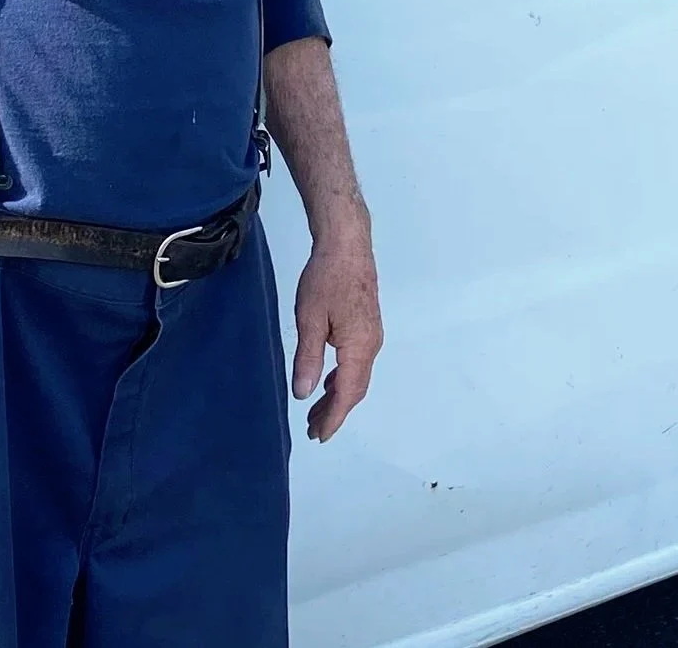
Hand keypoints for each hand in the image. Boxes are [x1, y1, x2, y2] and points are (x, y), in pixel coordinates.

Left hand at [292, 216, 382, 440]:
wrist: (347, 242)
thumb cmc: (325, 278)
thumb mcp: (310, 318)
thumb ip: (308, 358)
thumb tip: (304, 394)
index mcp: (359, 346)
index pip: (347, 393)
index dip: (333, 417)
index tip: (318, 436)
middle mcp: (372, 344)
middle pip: (355, 389)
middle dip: (335, 411)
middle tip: (312, 430)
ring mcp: (372, 334)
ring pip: (357, 375)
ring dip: (338, 395)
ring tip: (316, 411)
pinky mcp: (367, 323)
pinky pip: (357, 361)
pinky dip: (343, 377)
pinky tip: (328, 380)